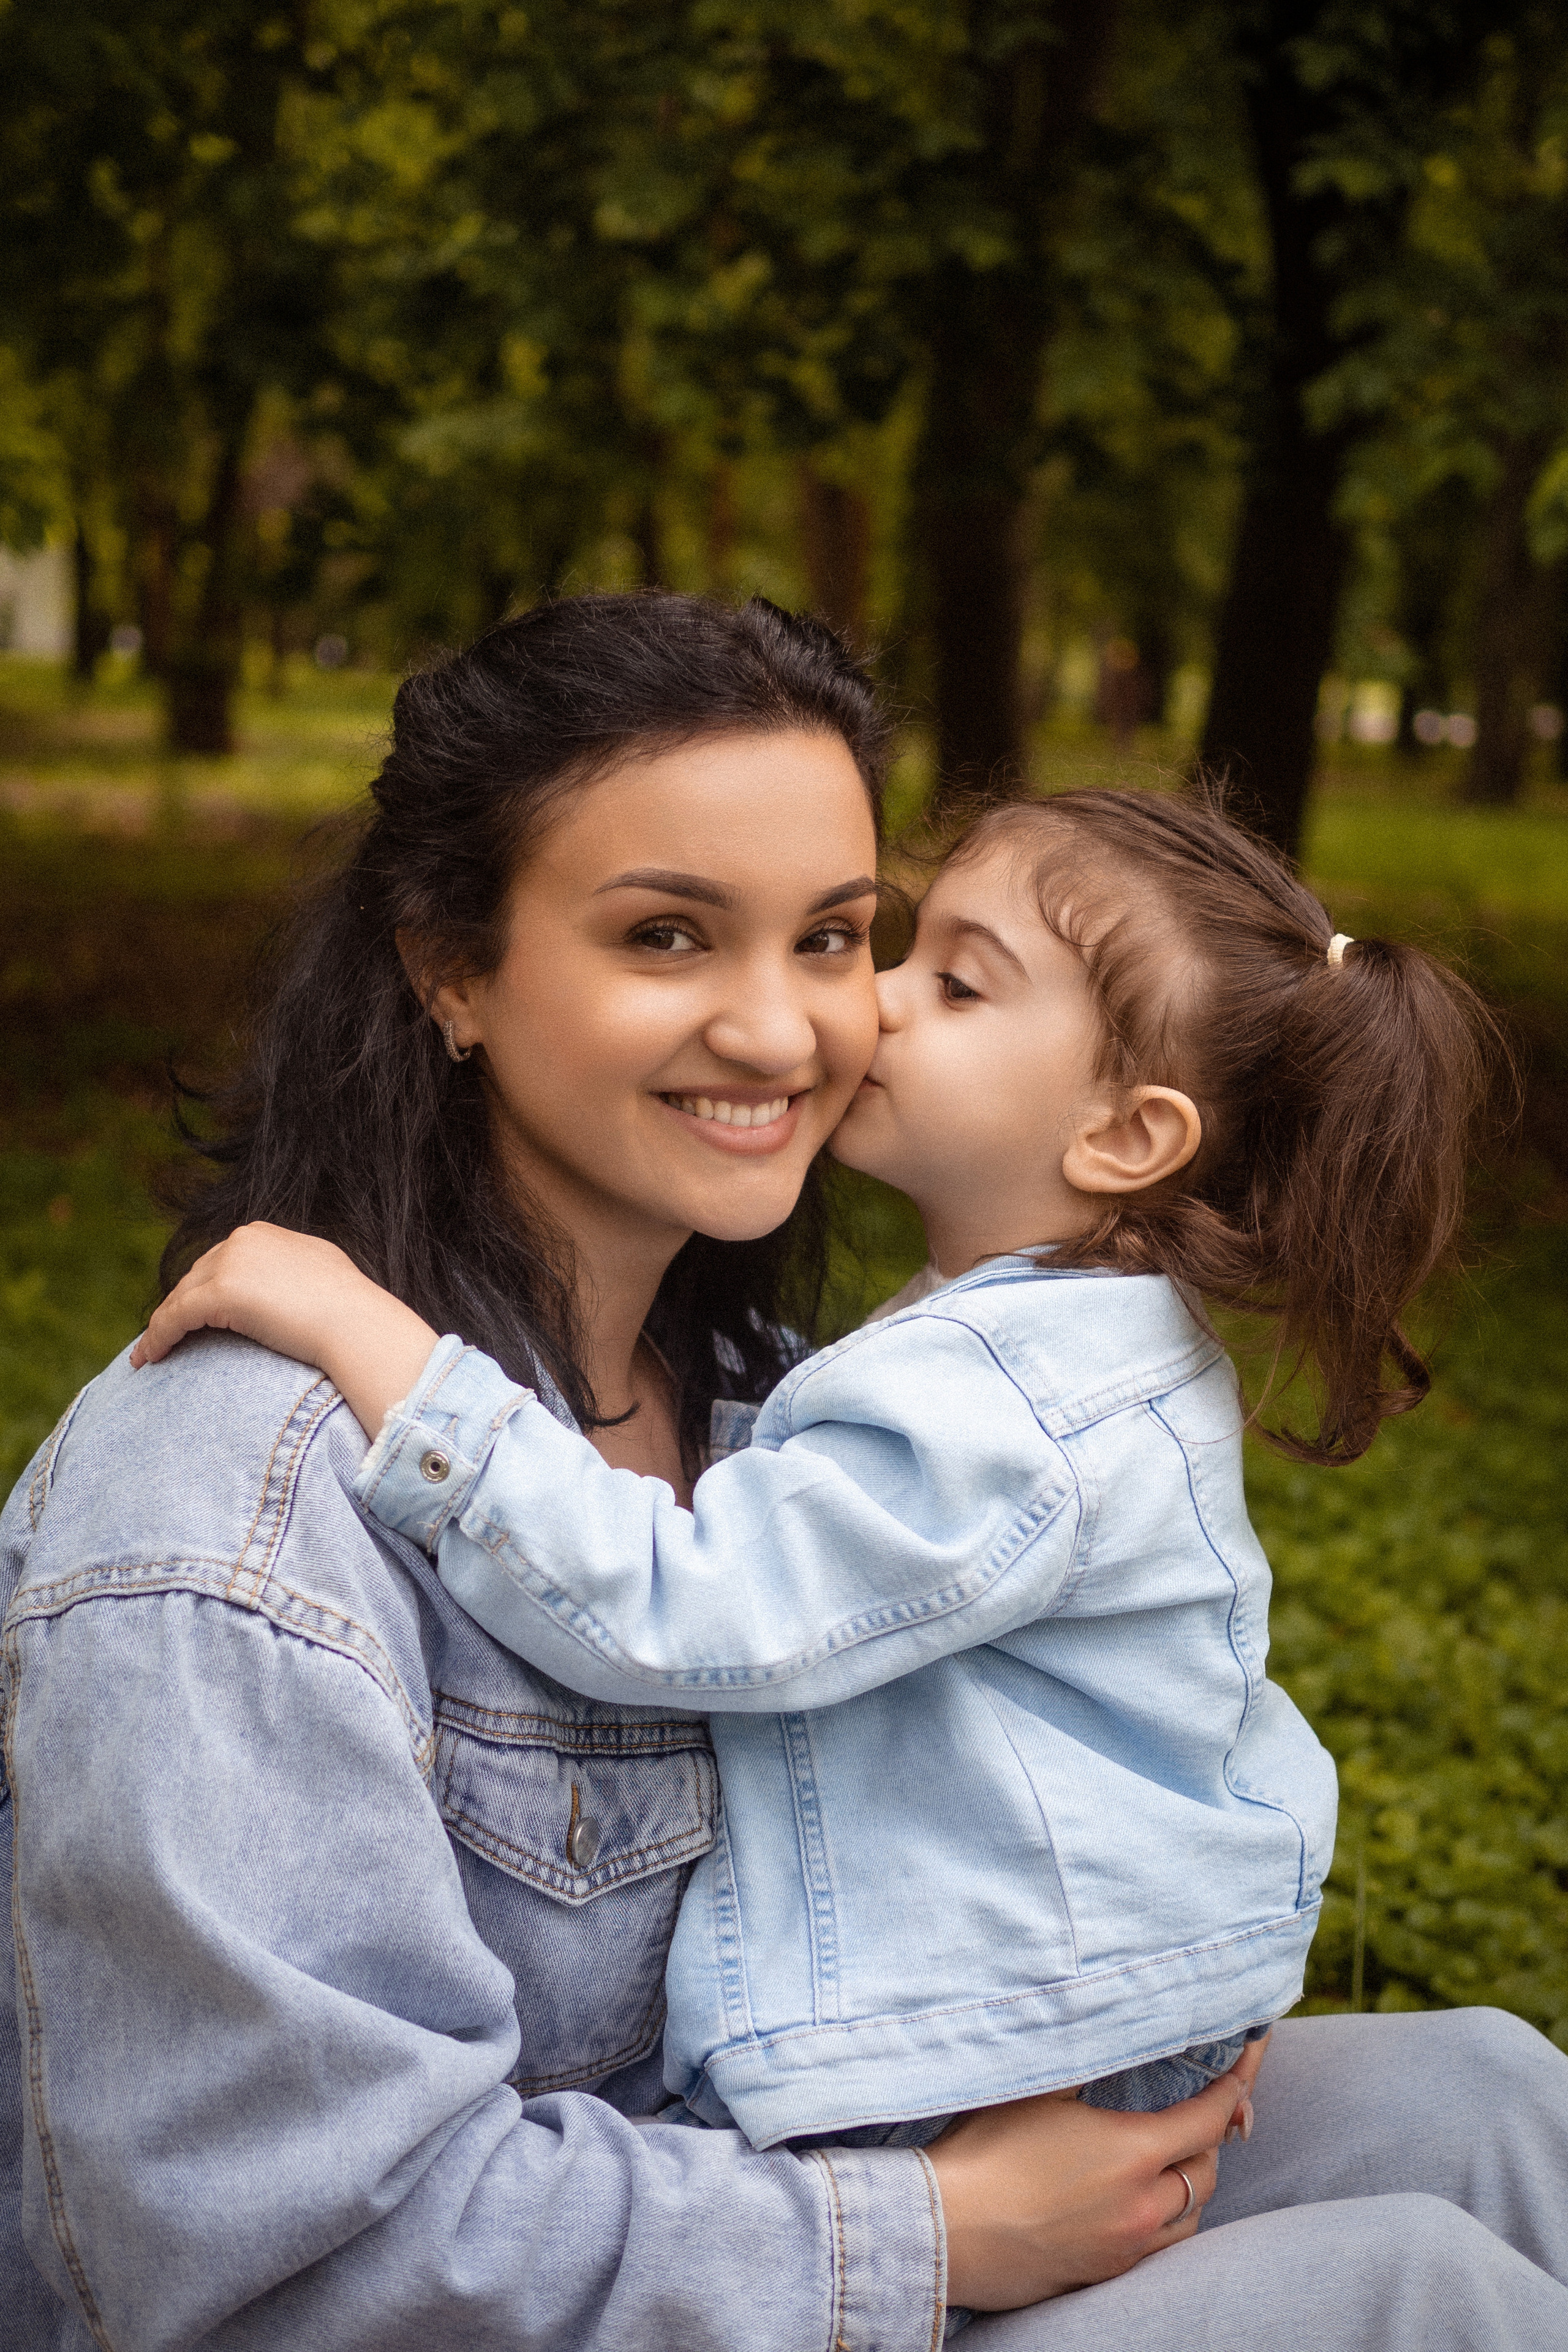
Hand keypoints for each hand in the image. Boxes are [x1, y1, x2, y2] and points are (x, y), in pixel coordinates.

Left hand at [130, 1223, 440, 1439]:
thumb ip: (290, 1272)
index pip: (218, 1263)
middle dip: (177, 1308)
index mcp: (262, 1234)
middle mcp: (241, 1240)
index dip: (199, 1292)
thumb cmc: (348, 1310)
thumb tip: (283, 1289)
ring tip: (147, 1354)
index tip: (188, 1318)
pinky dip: (157, 1338)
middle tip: (163, 1338)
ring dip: (161, 1327)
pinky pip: (175, 1317)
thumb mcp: (318, 1273)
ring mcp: (229, 1263)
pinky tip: (148, 1359)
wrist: (355, 1324)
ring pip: (180, 1298)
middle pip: (194, 1278)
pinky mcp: (220, 1291)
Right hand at [927, 2035, 1266, 2310]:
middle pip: (1207, 2172)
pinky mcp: (1102, 2277)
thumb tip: (1111, 2031)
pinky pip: (1158, 2249)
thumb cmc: (986, 2152)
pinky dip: (1163, 2220)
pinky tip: (1137, 2203)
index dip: (1234, 2087)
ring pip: (1189, 2218)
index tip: (1244, 2066)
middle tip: (1202, 2113)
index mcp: (1133, 2153)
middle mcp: (1141, 2207)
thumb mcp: (1039, 2090)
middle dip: (1209, 2139)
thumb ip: (1088, 2062)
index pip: (1208, 2118)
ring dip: (1189, 2186)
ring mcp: (1125, 2249)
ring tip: (1171, 2162)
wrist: (945, 2231)